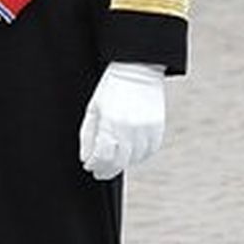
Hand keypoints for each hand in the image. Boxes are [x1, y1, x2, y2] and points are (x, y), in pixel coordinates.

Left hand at [79, 62, 165, 180]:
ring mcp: (146, 128)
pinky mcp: (158, 127)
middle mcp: (130, 127)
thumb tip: (86, 159)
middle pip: (119, 161)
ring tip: (113, 161)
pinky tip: (130, 155)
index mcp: (111, 121)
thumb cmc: (111, 90)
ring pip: (135, 158)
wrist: (137, 71)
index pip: (102, 155)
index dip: (94, 164)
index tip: (90, 167)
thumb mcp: (93, 108)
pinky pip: (150, 151)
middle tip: (100, 173)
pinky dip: (139, 156)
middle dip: (107, 169)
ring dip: (123, 163)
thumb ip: (88, 135)